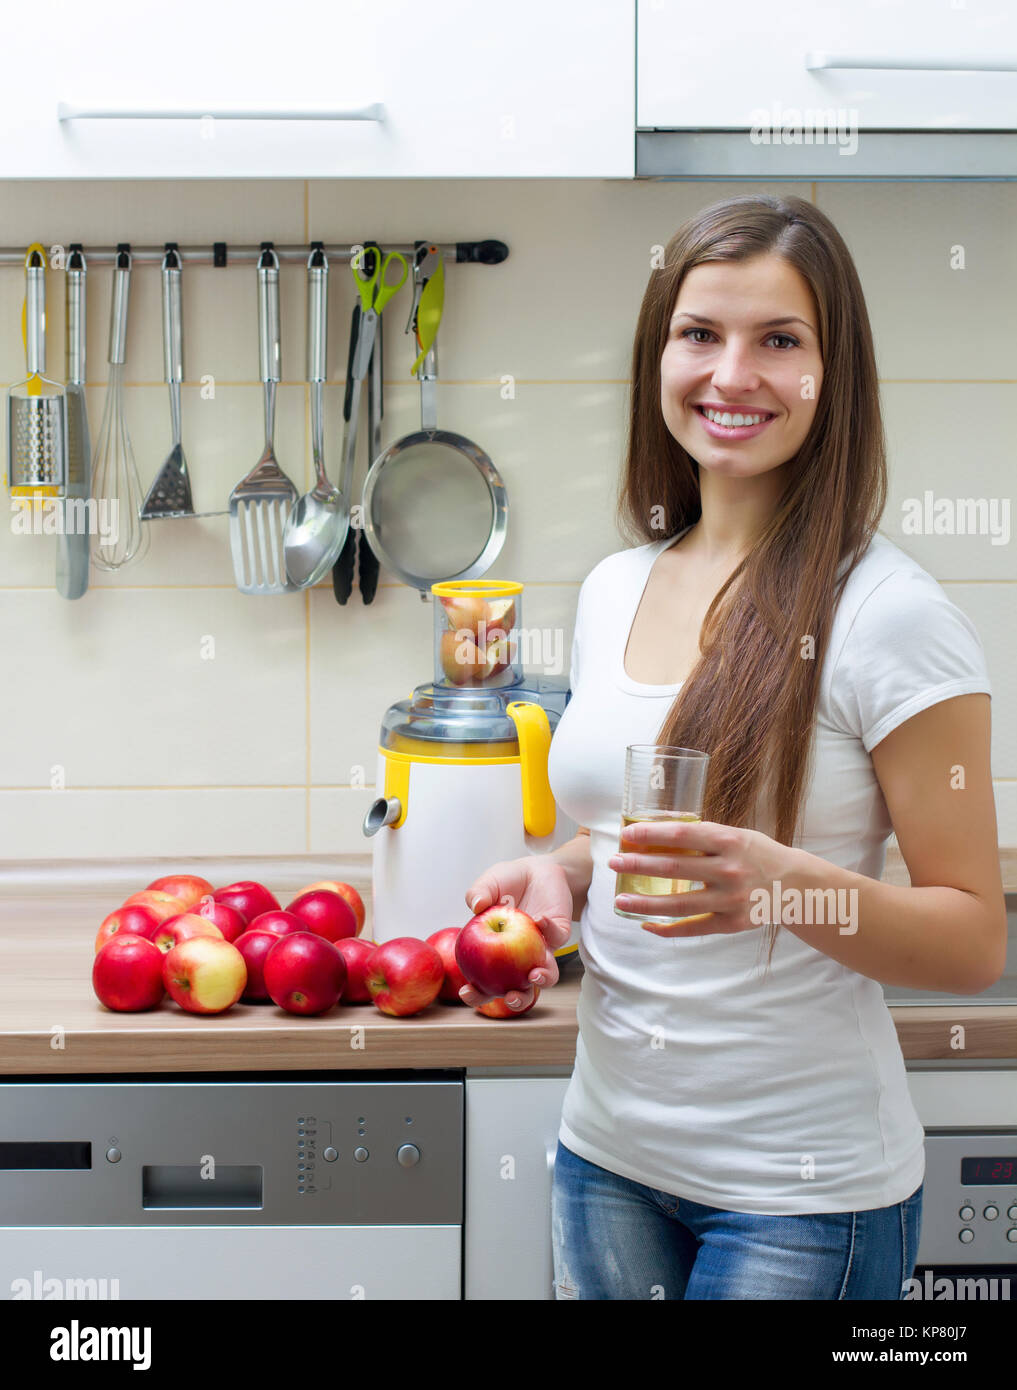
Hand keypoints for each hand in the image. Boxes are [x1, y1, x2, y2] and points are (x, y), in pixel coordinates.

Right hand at [460, 857, 573, 1009]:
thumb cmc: (506, 882)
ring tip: (535, 974)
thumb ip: (478, 892)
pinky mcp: (559, 933)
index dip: (475, 993)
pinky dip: (549, 930)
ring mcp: (541, 949)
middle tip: (510, 996)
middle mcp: (519, 959)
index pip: (483, 983)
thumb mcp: (487, 884)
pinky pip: (557, 938)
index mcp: (494, 954)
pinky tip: (540, 919)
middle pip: (518, 990)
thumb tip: (475, 905)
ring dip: (542, 980)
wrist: (535, 869)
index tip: (467, 992)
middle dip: (515, 1000)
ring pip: (546, 975)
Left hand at [608, 819, 798, 936]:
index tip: (627, 834)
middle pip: (674, 869)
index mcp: (729, 841)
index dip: (651, 834)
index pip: (681, 835)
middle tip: (614, 863)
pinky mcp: (732, 923)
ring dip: (645, 903)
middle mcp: (729, 870)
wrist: (795, 885)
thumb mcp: (735, 835)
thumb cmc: (757, 854)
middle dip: (639, 865)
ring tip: (620, 900)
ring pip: (679, 904)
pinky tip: (645, 924)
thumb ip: (702, 835)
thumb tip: (657, 830)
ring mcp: (731, 899)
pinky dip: (667, 929)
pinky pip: (693, 928)